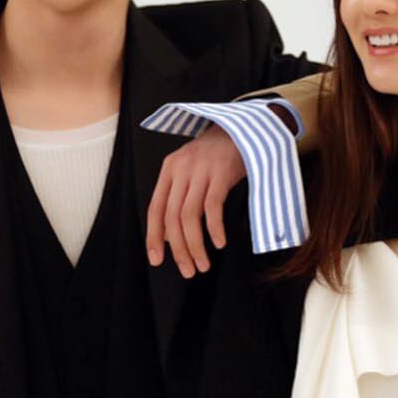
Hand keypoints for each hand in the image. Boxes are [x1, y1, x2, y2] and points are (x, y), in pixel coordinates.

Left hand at [146, 124, 246, 277]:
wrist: (244, 127)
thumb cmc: (217, 155)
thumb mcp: (192, 170)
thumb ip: (180, 196)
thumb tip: (171, 236)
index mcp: (169, 169)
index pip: (155, 209)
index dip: (154, 237)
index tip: (157, 260)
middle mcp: (181, 169)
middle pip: (172, 217)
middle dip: (179, 249)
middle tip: (188, 270)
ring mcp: (201, 170)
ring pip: (189, 216)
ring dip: (195, 245)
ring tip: (203, 264)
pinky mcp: (221, 172)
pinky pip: (212, 207)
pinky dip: (214, 229)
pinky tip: (219, 242)